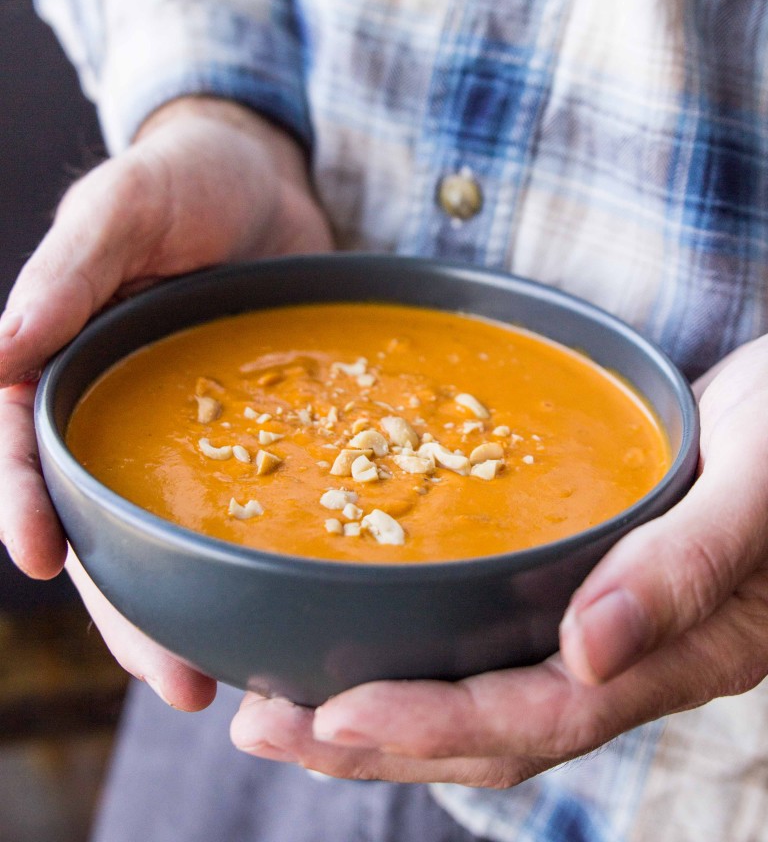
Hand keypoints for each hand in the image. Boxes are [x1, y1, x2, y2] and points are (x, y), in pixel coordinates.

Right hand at [0, 97, 331, 710]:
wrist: (270, 176)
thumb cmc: (184, 176)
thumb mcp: (124, 205)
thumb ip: (70, 270)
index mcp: (67, 361)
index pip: (29, 445)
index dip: (29, 504)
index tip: (40, 562)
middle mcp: (118, 411)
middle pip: (105, 520)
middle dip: (126, 603)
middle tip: (171, 679)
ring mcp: (186, 430)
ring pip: (171, 531)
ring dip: (186, 605)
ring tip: (220, 676)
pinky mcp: (253, 431)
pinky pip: (248, 501)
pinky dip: (251, 555)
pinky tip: (283, 603)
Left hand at [230, 336, 767, 785]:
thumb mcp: (758, 483)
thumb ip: (687, 567)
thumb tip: (589, 650)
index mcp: (688, 648)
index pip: (547, 714)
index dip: (435, 723)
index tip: (332, 716)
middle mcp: (638, 656)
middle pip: (496, 730)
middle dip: (377, 740)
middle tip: (263, 728)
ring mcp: (610, 628)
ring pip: (487, 699)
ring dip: (385, 711)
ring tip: (282, 705)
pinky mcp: (587, 585)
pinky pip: (498, 643)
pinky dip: (423, 657)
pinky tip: (364, 640)